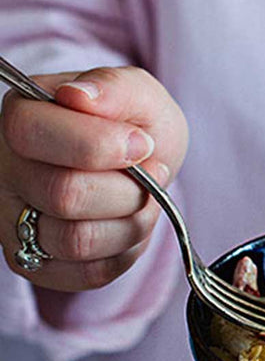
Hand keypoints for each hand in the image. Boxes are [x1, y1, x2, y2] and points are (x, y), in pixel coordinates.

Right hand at [0, 66, 187, 290]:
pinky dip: (125, 252)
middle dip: (128, 189)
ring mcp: (15, 222)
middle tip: (153, 173)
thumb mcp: (136, 93)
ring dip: (132, 222)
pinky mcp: (37, 262)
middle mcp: (7, 171)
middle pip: (64, 195)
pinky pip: (87, 274)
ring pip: (76, 241)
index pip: (35, 135)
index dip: (101, 145)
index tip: (142, 142)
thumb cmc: (133, 124)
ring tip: (145, 198)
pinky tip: (130, 223)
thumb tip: (80, 96)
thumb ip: (113, 87)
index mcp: (21, 117)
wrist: (141, 163)